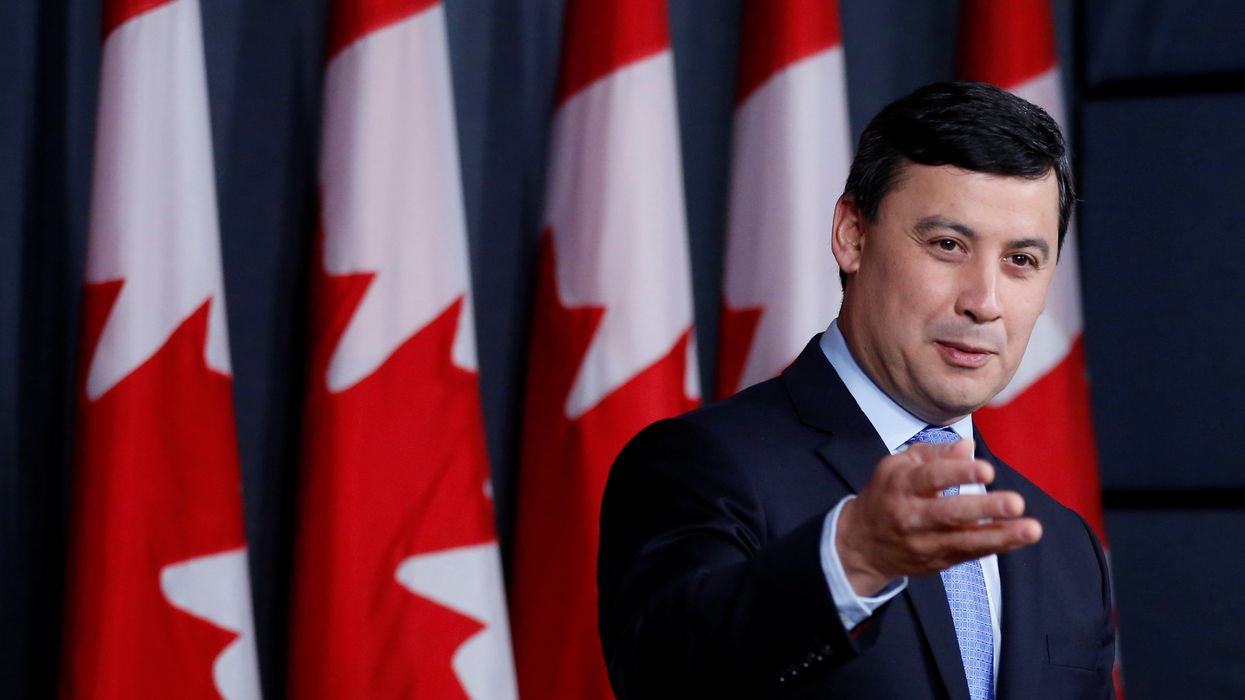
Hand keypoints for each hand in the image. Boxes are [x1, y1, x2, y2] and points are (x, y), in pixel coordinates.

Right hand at [835, 438, 1041, 595]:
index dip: (959, 474)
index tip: (987, 470)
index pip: (931, 479)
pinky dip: (997, 545)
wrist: (861, 544)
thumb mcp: (897, 465)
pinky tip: (1020, 537)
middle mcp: (911, 516)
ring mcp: (925, 543)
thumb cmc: (886, 494)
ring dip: (1001, 535)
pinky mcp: (938, 561)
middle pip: (950, 513)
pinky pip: (971, 554)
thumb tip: (967, 446)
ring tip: (1032, 528)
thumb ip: (933, 453)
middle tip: (1016, 502)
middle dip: (984, 509)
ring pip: (965, 540)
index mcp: (900, 486)